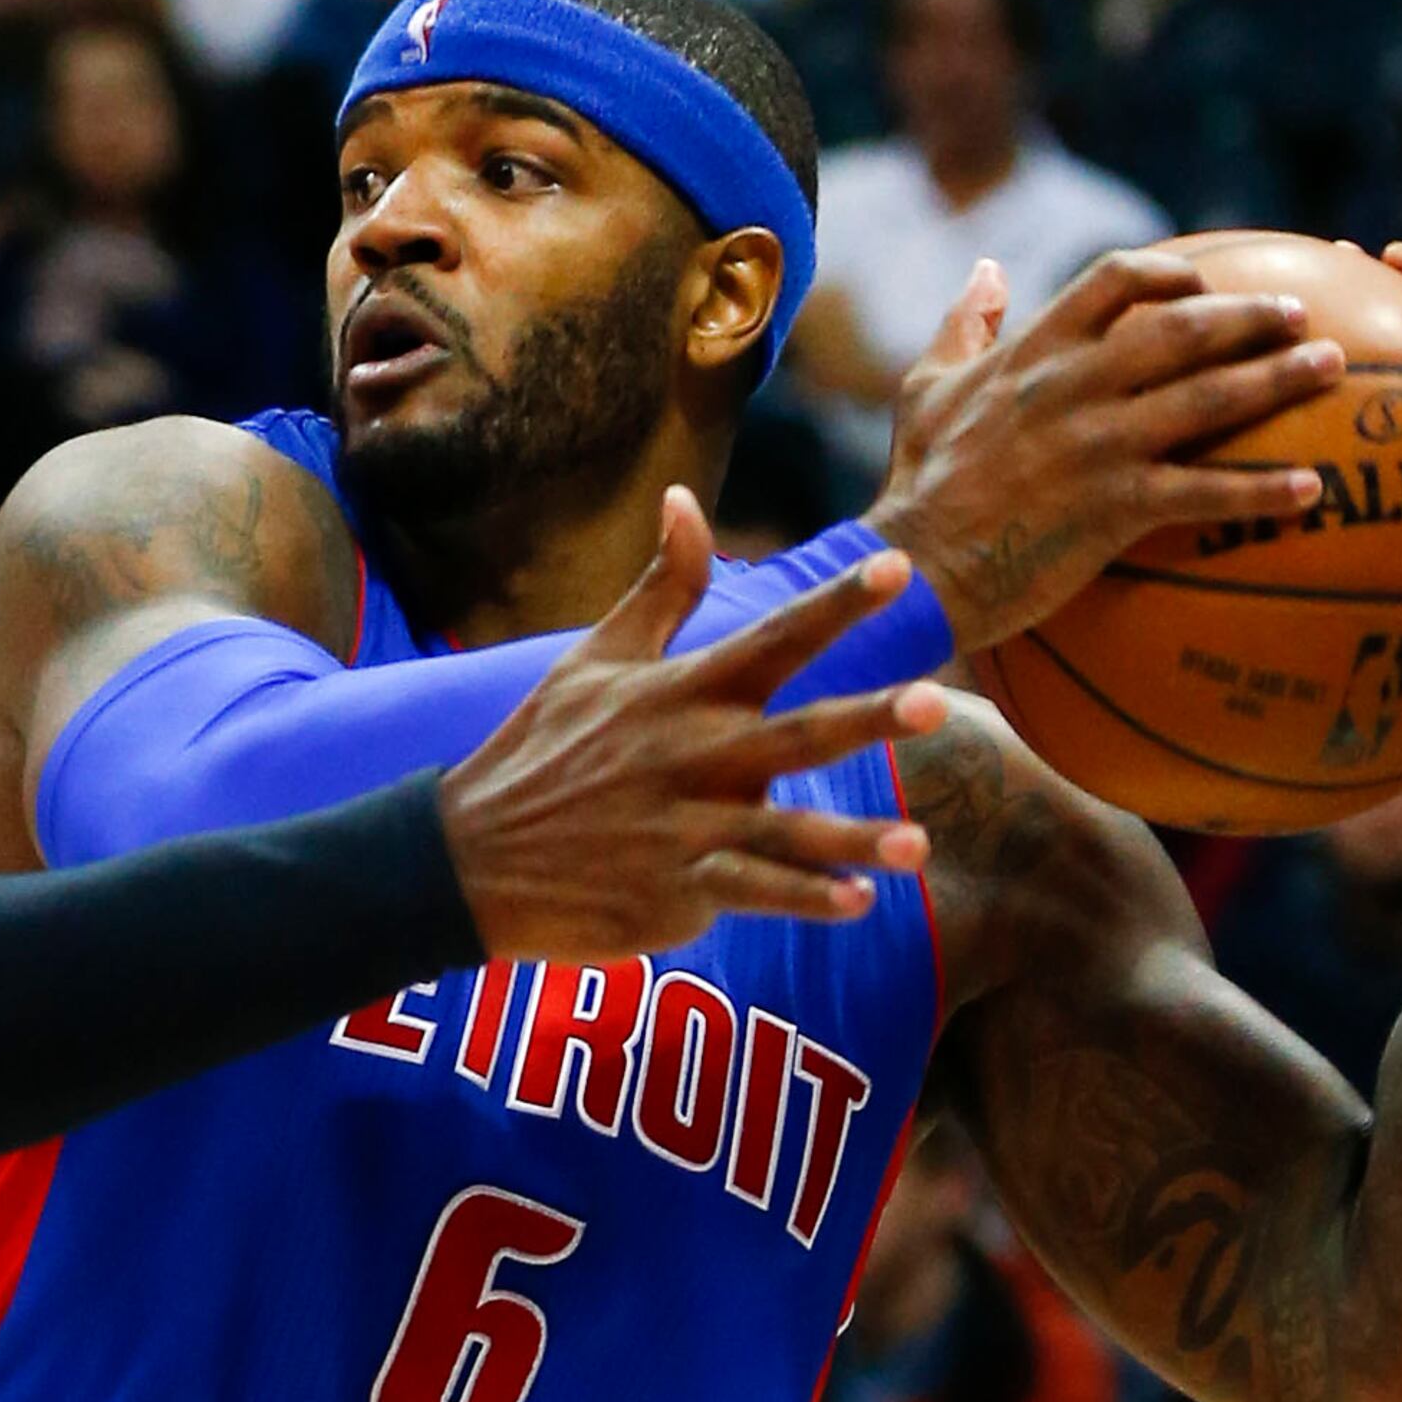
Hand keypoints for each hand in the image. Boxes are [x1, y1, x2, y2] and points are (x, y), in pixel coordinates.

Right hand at [438, 489, 950, 962]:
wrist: (469, 857)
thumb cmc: (541, 751)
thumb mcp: (594, 660)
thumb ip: (661, 588)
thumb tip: (685, 499)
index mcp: (679, 695)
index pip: (772, 640)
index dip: (837, 604)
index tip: (898, 568)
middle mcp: (691, 757)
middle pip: (796, 736)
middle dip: (866, 720)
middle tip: (932, 704)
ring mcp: (685, 828)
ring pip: (786, 831)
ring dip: (853, 839)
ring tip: (917, 846)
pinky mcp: (676, 889)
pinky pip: (753, 892)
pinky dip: (804, 899)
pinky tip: (855, 903)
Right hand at [866, 251, 1344, 650]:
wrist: (916, 568)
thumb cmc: (918, 481)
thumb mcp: (924, 389)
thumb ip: (963, 326)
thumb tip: (986, 270)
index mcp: (1034, 353)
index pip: (1115, 280)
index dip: (1172, 275)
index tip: (1206, 283)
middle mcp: (1073, 386)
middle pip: (1184, 329)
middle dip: (1253, 317)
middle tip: (1304, 317)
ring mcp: (1097, 444)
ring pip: (1210, 398)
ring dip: (1281, 380)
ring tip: (1335, 371)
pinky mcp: (1114, 506)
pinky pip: (1206, 491)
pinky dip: (1262, 491)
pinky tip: (1312, 492)